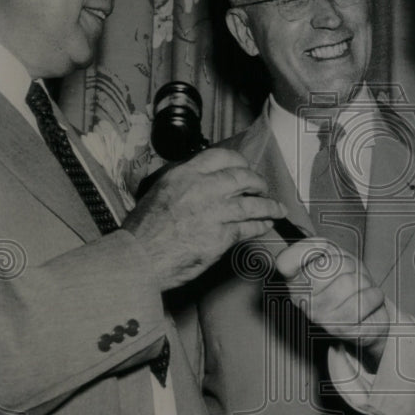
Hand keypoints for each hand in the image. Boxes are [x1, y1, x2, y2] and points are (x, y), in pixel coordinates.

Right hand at [123, 148, 284, 289]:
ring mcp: (213, 212)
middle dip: (258, 182)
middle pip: (242, 177)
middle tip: (263, 187)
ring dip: (268, 206)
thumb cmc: (143, 231)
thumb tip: (198, 182)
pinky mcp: (220, 236)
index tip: (244, 167)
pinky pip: (248, 227)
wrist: (138, 258)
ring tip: (277, 209)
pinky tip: (265, 225)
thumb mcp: (158, 193)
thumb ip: (182, 184)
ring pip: (251, 203)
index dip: (239, 162)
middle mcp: (201, 189)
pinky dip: (260, 226)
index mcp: (184, 175)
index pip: (221, 156)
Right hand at [275, 238, 388, 367]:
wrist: (367, 310)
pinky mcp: (342, 329)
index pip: (285, 262)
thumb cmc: (346, 278)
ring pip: (349, 283)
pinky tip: (371, 299)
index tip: (321, 250)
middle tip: (351, 274)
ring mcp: (320, 317)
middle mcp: (301, 301)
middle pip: (329, 265)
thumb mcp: (331, 255)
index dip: (304, 250)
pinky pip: (363, 301)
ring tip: (361, 288)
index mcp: (294, 281)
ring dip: (364, 281)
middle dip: (349, 265)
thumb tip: (314, 243)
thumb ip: (317, 246)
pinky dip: (374, 295)